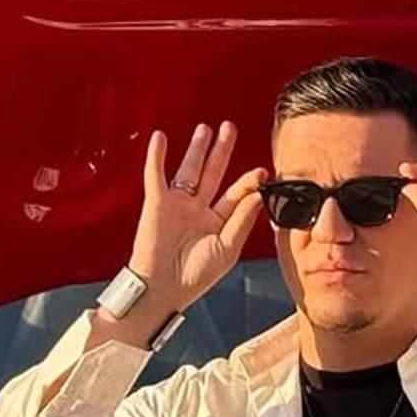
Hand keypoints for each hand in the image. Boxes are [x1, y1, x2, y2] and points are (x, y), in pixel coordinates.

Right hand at [123, 121, 264, 321]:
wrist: (162, 287)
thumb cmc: (195, 275)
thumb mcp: (227, 249)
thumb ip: (242, 221)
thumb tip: (258, 195)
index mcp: (217, 222)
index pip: (235, 195)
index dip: (247, 182)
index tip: (261, 172)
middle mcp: (198, 210)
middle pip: (213, 174)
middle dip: (221, 151)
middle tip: (230, 128)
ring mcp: (177, 205)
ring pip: (189, 170)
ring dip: (196, 149)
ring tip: (205, 129)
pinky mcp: (157, 203)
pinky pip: (156, 175)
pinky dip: (157, 157)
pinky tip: (160, 138)